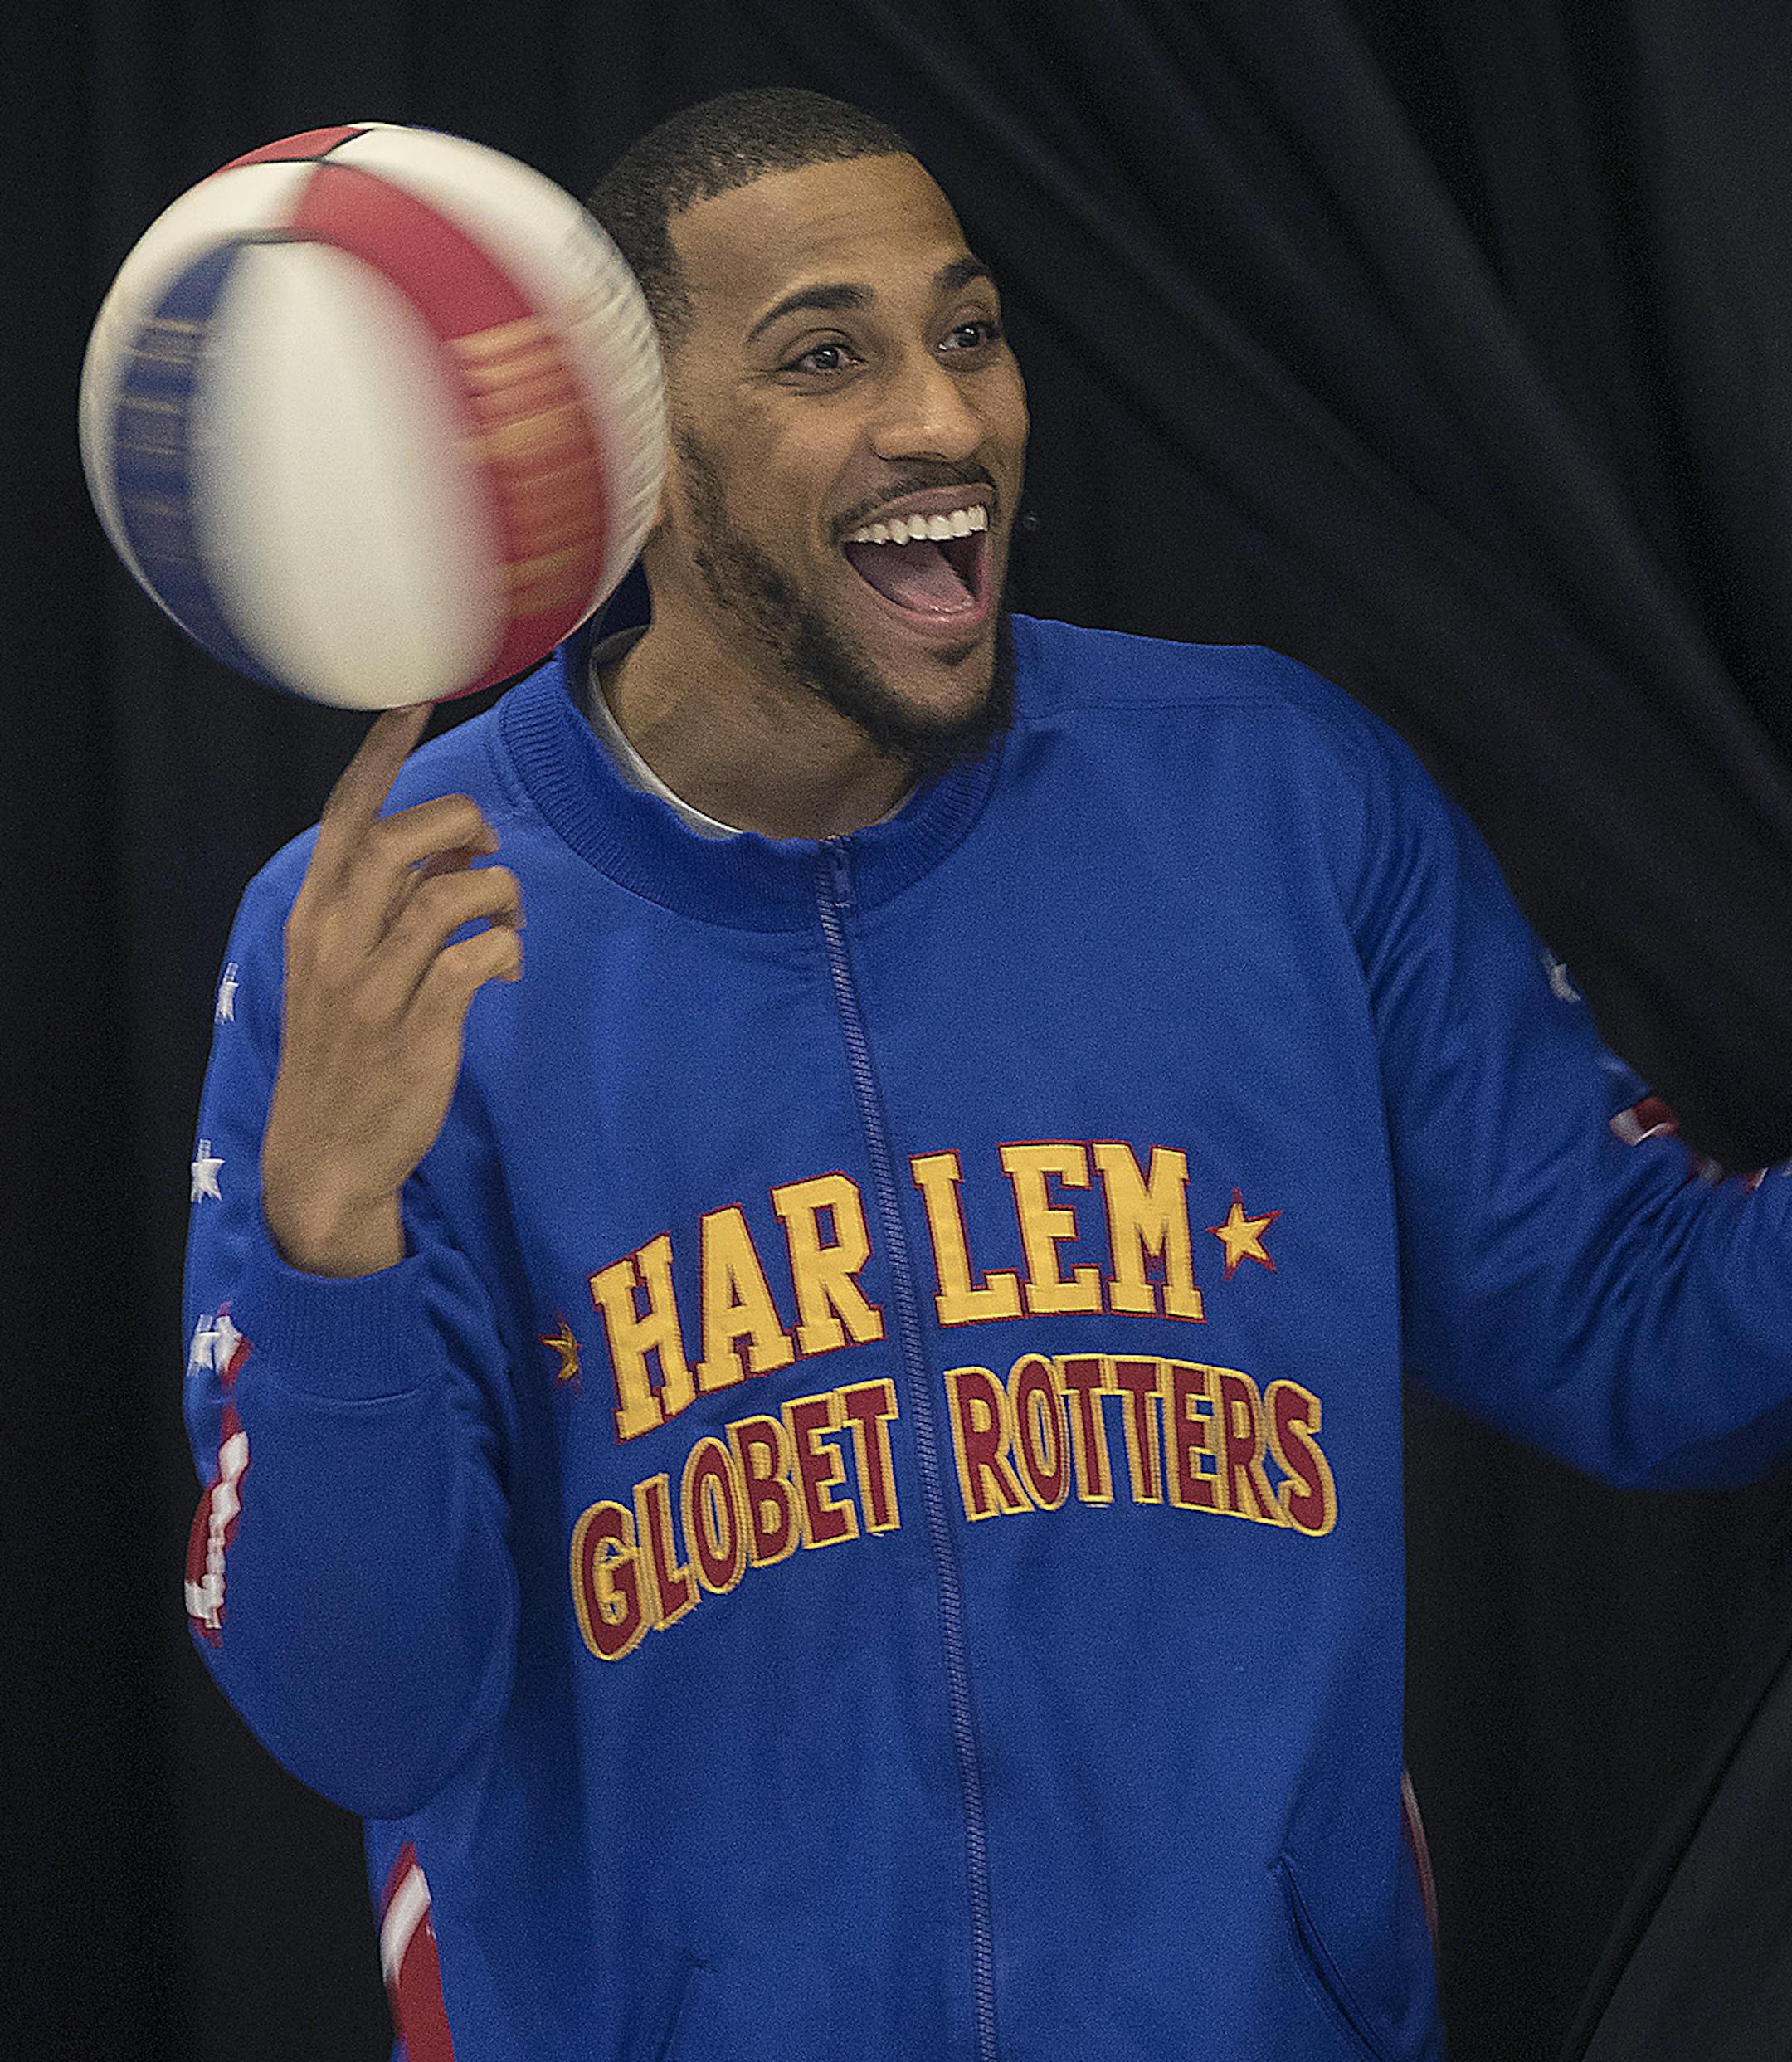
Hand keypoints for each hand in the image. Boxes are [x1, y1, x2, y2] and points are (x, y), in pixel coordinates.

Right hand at [260, 703, 522, 1275]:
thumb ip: (387, 902)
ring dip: (498, 894)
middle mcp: (339, 943)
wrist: (324, 1157)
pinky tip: (505, 971)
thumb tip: (448, 844)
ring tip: (505, 921)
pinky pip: (477, 960)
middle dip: (460, 825)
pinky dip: (506, 951)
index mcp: (316, 917)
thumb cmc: (346, 1050)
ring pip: (448, 896)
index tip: (413, 699)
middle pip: (401, 839)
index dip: (382, 754)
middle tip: (484, 854)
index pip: (346, 815)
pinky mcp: (419, 1031)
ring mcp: (376, 988)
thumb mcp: (344, 966)